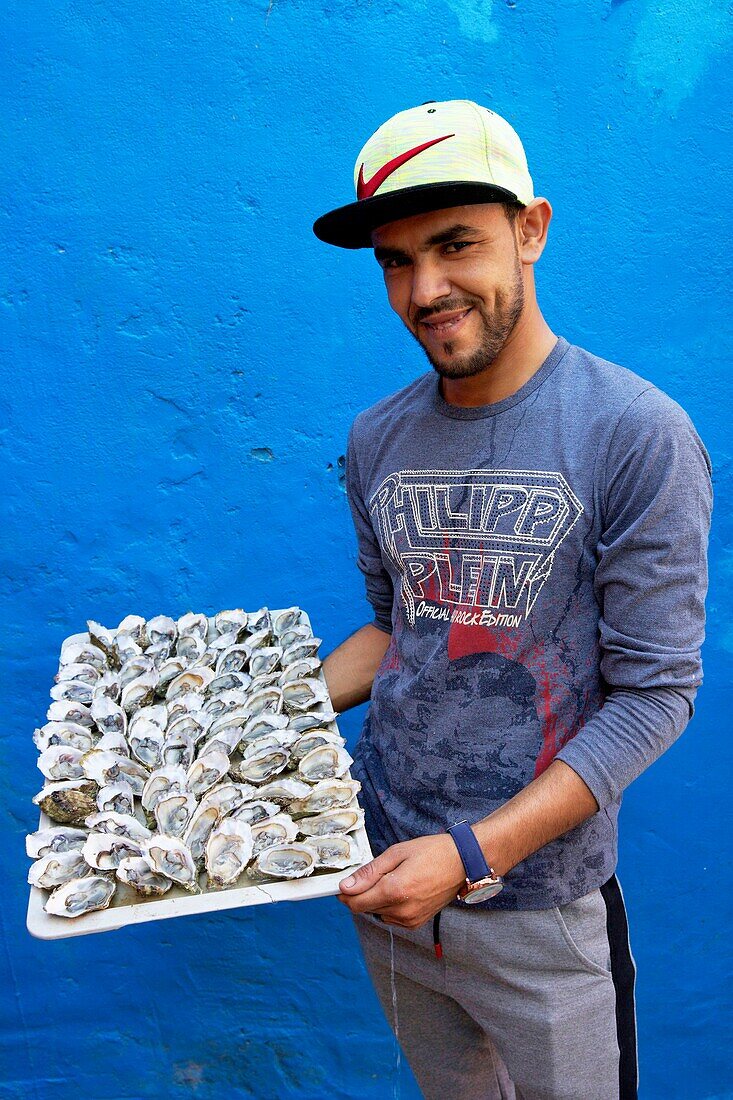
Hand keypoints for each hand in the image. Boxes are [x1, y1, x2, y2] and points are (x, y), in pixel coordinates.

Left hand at [337, 834, 465, 928]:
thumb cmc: (432, 852)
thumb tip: (346, 886)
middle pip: (365, 909)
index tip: (345, 884)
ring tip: (392, 879)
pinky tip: (400, 889)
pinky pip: (392, 918)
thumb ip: (370, 872)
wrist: (462, 863)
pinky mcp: (416, 923)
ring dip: (376, 899)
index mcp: (395, 890)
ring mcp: (410, 919)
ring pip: (377, 913)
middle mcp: (402, 910)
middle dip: (362, 893)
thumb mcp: (397, 853)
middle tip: (372, 874)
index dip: (345, 894)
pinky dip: (389, 906)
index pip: (356, 903)